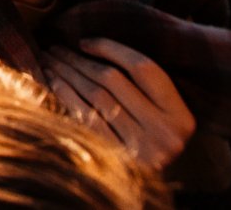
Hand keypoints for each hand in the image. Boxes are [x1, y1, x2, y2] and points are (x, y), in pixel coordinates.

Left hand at [43, 39, 194, 169]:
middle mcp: (165, 133)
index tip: (83, 41)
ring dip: (67, 73)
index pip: (143, 68)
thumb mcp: (162, 116)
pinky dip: (66, 94)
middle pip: (113, 80)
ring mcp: (141, 149)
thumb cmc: (151, 140)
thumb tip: (91, 46)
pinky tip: (53, 81)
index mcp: (181, 116)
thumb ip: (143, 87)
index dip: (110, 48)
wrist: (149, 189)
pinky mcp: (116, 158)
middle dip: (79, 59)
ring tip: (50, 61)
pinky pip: (84, 117)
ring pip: (95, 95)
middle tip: (56, 47)